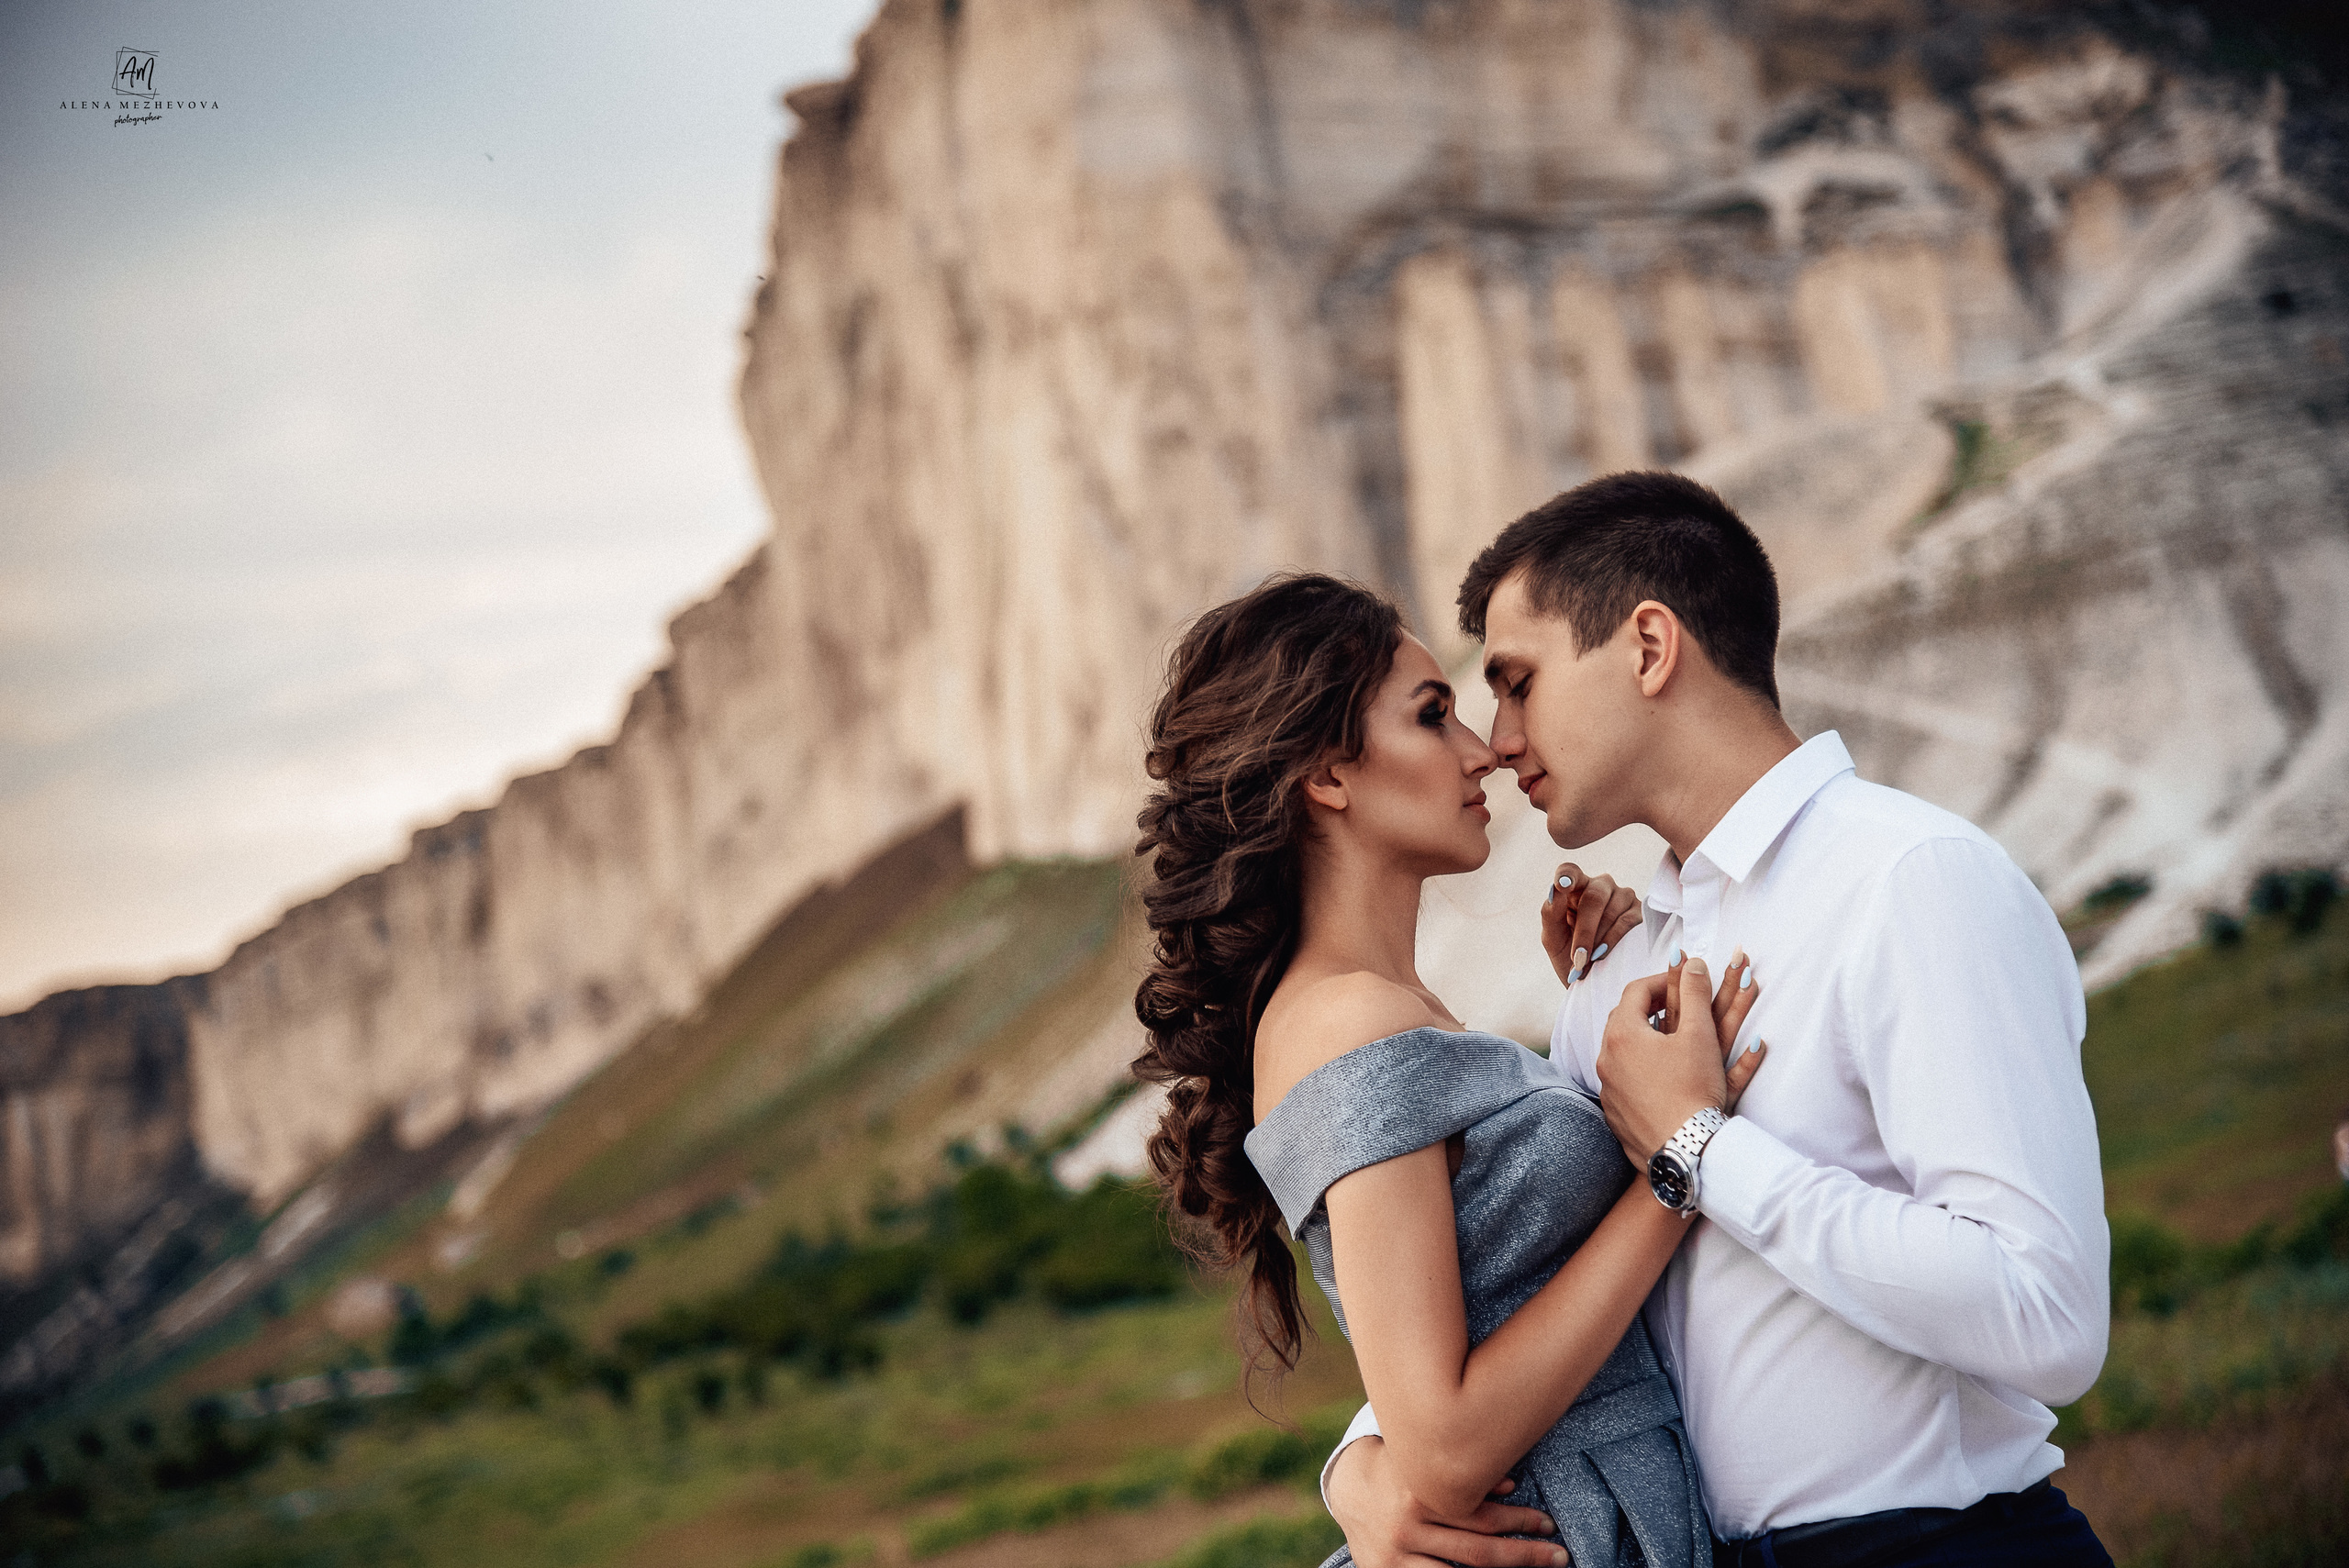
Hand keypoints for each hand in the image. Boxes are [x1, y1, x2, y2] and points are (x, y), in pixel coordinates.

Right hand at [1326, 1436, 1568, 1567]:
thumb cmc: (1403, 1465)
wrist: (1348, 1484)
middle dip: (1523, 1554)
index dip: (1519, 1520)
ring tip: (1538, 1565)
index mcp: (1419, 1489)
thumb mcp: (1430, 1460)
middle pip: (1477, 1551)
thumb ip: (1466, 1473)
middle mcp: (1407, 1524)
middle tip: (1560, 1555)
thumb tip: (1511, 1485)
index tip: (1550, 1524)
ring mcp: (1395, 1553)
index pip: (1480, 1513)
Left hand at [1541, 863, 1641, 989]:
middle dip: (1585, 930)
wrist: (1592, 982)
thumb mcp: (1553, 939)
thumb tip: (1556, 890)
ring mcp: (1622, 896)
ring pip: (1612, 911)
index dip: (1566, 876)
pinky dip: (1613, 941)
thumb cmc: (1568, 956)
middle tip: (1578, 958)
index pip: (1569, 872)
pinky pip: (1628, 922)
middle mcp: (1600, 886)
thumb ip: (1551, 914)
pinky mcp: (1640, 912)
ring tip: (1589, 961)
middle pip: (1593, 897)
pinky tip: (1604, 955)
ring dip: (1598, 939)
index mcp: (1574, 888)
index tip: (1561, 885)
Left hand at [1596, 953, 1765, 1166]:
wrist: (1685, 1151)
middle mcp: (1605, 1060)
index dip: (1662, 981)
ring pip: (1621, 1053)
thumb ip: (1695, 992)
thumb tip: (1692, 962)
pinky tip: (1664, 1076)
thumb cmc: (1694, 1089)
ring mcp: (1607, 1089)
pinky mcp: (1615, 1115)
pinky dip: (1641, 1071)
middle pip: (1623, 1020)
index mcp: (1621, 1034)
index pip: (1636, 991)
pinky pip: (1624, 1082)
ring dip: (1644, 1040)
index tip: (1685, 982)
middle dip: (1650, 1009)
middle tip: (1677, 1007)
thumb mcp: (1700, 1035)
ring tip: (1673, 1041)